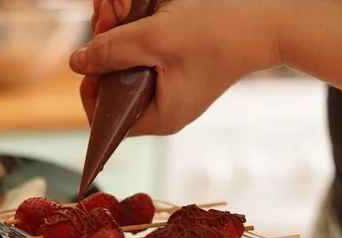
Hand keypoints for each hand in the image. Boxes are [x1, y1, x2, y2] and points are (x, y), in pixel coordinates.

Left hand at [70, 0, 283, 135]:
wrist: (264, 23)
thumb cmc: (215, 33)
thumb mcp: (154, 39)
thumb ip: (112, 51)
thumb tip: (77, 62)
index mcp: (159, 117)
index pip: (108, 121)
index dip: (91, 92)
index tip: (91, 61)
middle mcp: (163, 110)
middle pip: (114, 89)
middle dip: (104, 51)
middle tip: (107, 15)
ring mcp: (170, 91)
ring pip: (126, 69)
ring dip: (116, 36)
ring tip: (118, 5)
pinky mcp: (176, 72)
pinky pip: (143, 59)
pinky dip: (134, 36)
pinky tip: (132, 9)